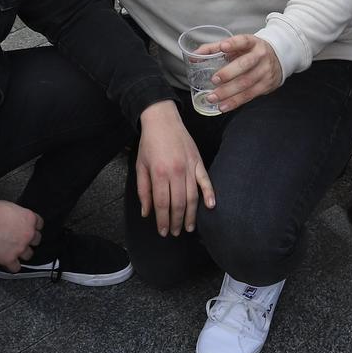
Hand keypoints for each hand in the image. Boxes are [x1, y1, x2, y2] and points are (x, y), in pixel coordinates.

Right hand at [0, 200, 42, 270]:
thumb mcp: (10, 207)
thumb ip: (17, 216)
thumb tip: (15, 220)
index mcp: (29, 219)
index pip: (39, 224)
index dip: (33, 227)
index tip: (29, 228)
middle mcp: (28, 234)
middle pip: (36, 241)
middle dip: (29, 240)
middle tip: (20, 239)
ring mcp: (20, 248)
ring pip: (28, 255)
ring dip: (22, 253)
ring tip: (14, 251)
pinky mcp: (9, 259)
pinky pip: (16, 267)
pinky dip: (12, 266)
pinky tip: (9, 263)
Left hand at [135, 101, 214, 235]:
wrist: (162, 120)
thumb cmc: (149, 144)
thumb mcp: (140, 166)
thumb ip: (143, 190)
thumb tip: (147, 212)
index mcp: (159, 173)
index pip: (162, 203)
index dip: (163, 220)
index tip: (163, 231)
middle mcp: (176, 172)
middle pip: (178, 203)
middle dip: (177, 221)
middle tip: (176, 233)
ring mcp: (189, 166)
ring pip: (193, 196)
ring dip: (192, 214)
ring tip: (189, 227)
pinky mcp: (198, 161)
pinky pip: (205, 180)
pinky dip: (209, 194)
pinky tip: (210, 206)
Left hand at [206, 35, 284, 112]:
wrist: (278, 59)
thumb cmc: (251, 52)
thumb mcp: (238, 46)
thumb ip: (215, 48)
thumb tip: (195, 55)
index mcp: (252, 43)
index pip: (243, 41)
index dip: (233, 44)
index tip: (223, 47)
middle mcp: (260, 56)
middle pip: (245, 65)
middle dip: (228, 73)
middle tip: (214, 79)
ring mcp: (265, 71)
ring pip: (246, 83)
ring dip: (228, 92)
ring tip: (213, 97)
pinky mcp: (266, 85)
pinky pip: (249, 95)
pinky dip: (235, 102)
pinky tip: (223, 106)